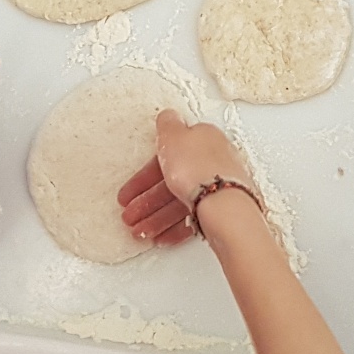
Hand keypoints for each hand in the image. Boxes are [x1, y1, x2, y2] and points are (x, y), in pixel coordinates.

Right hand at [118, 112, 253, 247]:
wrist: (223, 205)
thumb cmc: (198, 169)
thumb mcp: (174, 137)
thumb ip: (167, 125)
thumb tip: (168, 115)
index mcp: (203, 140)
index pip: (168, 156)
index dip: (145, 175)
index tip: (129, 192)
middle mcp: (212, 162)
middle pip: (173, 181)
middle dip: (147, 201)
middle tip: (129, 216)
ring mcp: (218, 188)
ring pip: (181, 201)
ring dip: (156, 218)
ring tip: (139, 232)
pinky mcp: (221, 210)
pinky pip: (194, 217)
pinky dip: (175, 227)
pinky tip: (161, 238)